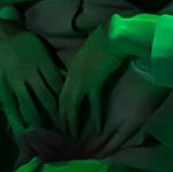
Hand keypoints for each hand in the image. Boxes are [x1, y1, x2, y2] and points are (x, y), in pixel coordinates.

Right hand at [0, 20, 65, 135]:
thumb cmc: (23, 41)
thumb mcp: (42, 48)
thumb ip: (53, 64)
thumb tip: (69, 79)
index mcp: (43, 62)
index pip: (58, 85)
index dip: (65, 100)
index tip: (72, 113)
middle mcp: (30, 72)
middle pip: (46, 97)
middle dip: (56, 115)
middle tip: (64, 129)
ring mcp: (14, 79)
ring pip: (29, 104)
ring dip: (39, 120)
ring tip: (46, 133)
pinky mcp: (2, 84)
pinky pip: (10, 104)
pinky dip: (17, 117)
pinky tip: (23, 128)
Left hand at [57, 22, 130, 137]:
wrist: (113, 35)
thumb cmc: (104, 42)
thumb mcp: (88, 56)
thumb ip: (82, 68)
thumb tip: (82, 77)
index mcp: (70, 69)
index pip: (60, 93)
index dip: (59, 108)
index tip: (59, 121)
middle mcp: (72, 76)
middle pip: (62, 103)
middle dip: (61, 120)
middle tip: (62, 135)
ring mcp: (82, 80)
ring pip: (72, 107)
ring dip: (72, 123)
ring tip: (73, 136)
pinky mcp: (95, 82)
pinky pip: (93, 104)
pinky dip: (95, 116)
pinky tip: (98, 128)